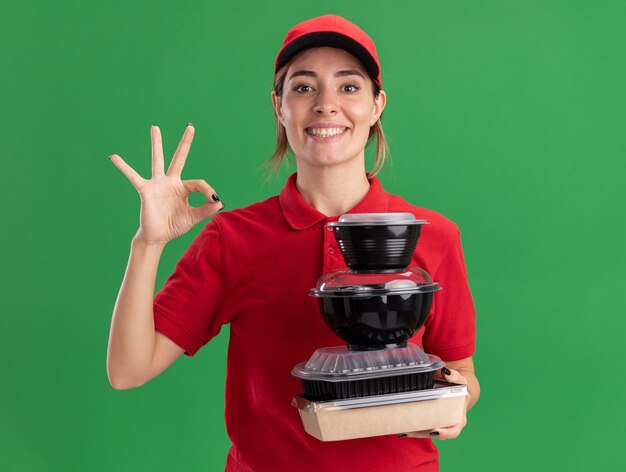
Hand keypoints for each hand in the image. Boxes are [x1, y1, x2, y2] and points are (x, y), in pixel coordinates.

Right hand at [110, 124, 223, 244]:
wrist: (158, 237)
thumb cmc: (175, 226)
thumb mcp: (193, 218)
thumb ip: (206, 210)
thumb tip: (220, 202)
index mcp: (184, 188)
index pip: (199, 184)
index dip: (208, 191)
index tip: (214, 199)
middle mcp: (171, 182)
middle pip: (179, 158)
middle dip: (185, 143)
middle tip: (190, 126)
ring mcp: (158, 184)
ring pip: (158, 160)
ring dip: (157, 144)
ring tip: (155, 127)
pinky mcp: (146, 190)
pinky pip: (133, 176)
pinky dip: (123, 167)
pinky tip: (114, 157)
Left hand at [399, 368, 468, 440]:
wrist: (454, 389)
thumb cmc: (458, 386)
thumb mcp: (459, 380)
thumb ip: (454, 376)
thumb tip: (447, 373)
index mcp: (458, 419)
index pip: (453, 431)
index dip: (445, 433)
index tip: (435, 431)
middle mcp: (447, 425)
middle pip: (434, 434)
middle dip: (421, 433)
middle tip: (409, 431)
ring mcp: (437, 425)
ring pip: (425, 433)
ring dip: (413, 432)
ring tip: (401, 430)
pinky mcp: (428, 422)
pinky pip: (420, 428)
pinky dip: (411, 428)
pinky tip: (400, 427)